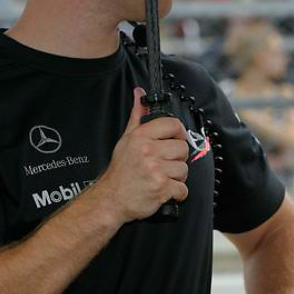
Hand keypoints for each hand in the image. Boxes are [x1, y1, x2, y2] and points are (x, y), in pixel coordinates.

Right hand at [99, 87, 189, 222]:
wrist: (110, 200)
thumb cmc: (120, 171)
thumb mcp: (126, 140)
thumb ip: (136, 117)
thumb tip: (139, 93)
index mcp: (141, 136)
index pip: (173, 124)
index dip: (179, 133)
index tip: (176, 140)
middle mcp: (148, 151)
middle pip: (182, 148)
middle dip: (176, 159)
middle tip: (163, 165)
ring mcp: (155, 169)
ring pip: (184, 169)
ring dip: (176, 178)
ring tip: (161, 178)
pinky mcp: (161, 187)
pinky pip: (183, 189)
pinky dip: (176, 193)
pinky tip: (163, 191)